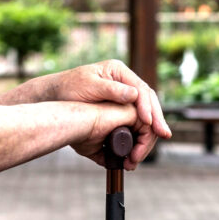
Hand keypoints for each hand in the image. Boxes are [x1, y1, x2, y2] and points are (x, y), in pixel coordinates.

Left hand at [45, 60, 170, 164]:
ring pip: (144, 113)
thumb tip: (134, 95)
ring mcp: (123, 96)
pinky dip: (139, 134)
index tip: (149, 123)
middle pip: (148, 102)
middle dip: (157, 120)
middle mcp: (125, 83)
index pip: (142, 90)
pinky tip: (140, 146)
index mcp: (119, 72)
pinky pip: (135, 121)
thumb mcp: (88, 86)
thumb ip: (111, 90)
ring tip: (147, 147)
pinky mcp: (119, 109)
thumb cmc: (68, 87)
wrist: (54, 95)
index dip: (148, 107)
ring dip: (149, 131)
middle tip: (164, 136)